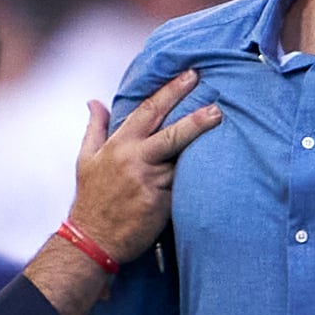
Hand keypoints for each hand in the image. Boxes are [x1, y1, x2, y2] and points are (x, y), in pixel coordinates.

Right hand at [67, 69, 222, 263]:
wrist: (93, 239)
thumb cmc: (92, 198)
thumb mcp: (86, 159)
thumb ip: (95, 128)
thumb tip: (94, 101)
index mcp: (119, 144)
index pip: (147, 110)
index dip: (170, 91)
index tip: (191, 75)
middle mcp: (135, 159)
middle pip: (171, 133)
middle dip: (196, 117)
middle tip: (218, 106)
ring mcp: (150, 182)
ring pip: (182, 161)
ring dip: (204, 151)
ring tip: (228, 136)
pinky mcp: (162, 204)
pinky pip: (185, 187)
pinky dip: (199, 179)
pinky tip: (219, 171)